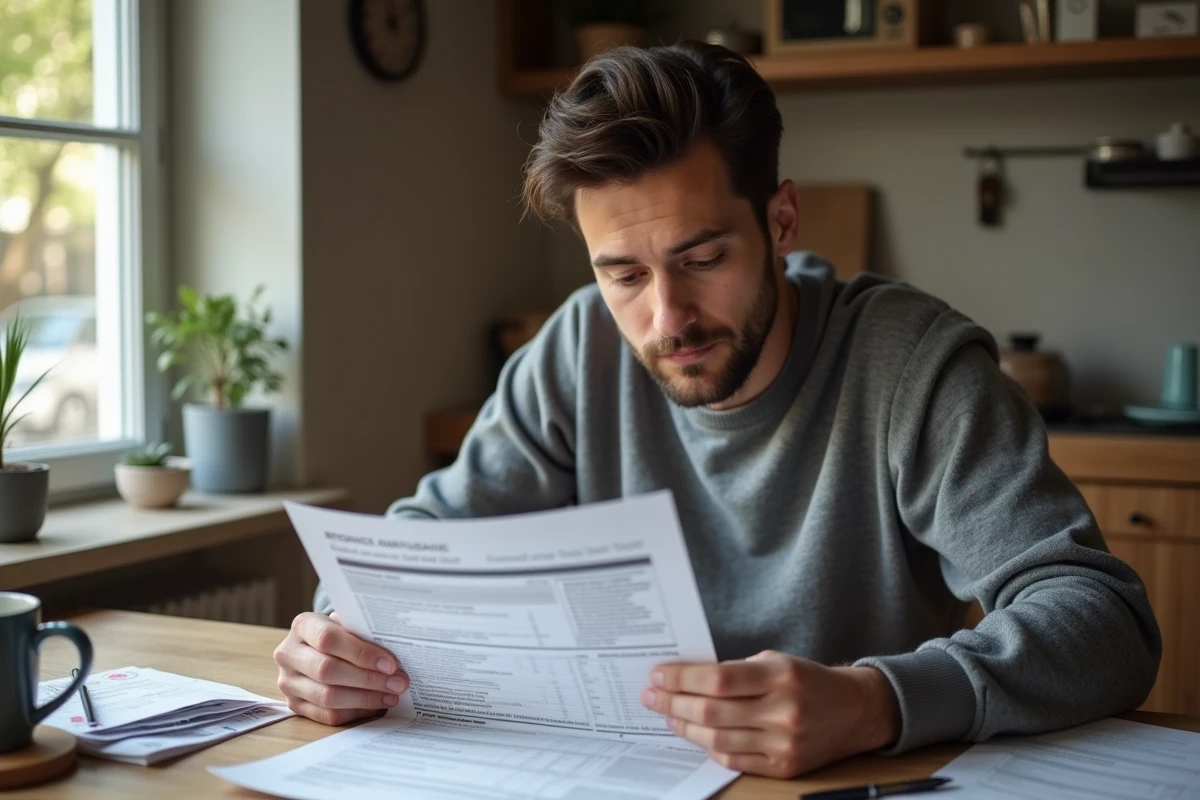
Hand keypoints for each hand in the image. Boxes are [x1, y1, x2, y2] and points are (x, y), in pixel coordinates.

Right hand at [274, 611, 409, 725]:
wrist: (315, 647)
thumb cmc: (339, 633)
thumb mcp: (347, 623)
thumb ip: (362, 632)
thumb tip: (396, 647)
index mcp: (302, 626)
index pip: (328, 638)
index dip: (361, 653)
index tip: (391, 663)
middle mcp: (288, 654)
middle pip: (327, 671)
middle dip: (368, 679)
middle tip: (398, 682)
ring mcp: (288, 683)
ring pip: (328, 697)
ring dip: (365, 698)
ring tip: (391, 696)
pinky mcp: (295, 706)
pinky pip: (327, 715)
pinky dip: (355, 712)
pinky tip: (375, 706)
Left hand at [640, 650, 899, 777]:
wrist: (855, 711)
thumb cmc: (808, 680)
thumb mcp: (776, 661)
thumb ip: (736, 672)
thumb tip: (686, 678)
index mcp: (780, 676)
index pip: (718, 680)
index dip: (682, 678)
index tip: (658, 674)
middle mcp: (783, 711)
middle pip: (712, 711)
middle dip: (673, 702)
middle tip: (650, 695)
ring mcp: (783, 744)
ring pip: (718, 739)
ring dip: (685, 726)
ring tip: (667, 714)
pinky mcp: (784, 767)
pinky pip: (734, 760)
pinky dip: (709, 747)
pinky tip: (696, 733)